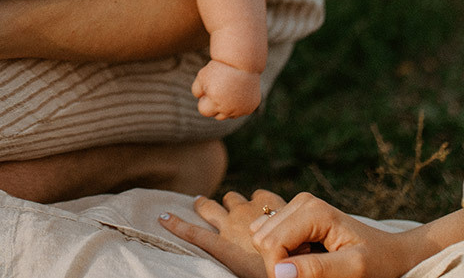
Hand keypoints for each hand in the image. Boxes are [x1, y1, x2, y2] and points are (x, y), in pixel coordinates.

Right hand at [159, 189, 281, 277]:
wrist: (302, 259)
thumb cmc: (275, 273)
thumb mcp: (246, 270)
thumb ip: (236, 255)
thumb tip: (234, 250)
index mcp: (224, 246)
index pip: (193, 233)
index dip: (175, 224)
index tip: (161, 216)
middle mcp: (230, 224)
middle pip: (207, 207)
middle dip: (203, 205)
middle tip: (200, 202)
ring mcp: (248, 210)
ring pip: (231, 197)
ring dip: (232, 202)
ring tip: (236, 206)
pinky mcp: (268, 201)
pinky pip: (257, 193)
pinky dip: (259, 200)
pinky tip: (266, 206)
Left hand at [191, 60, 261, 119]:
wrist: (244, 62)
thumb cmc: (220, 68)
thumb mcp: (202, 76)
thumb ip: (196, 90)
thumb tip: (200, 100)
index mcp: (215, 100)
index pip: (204, 111)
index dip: (204, 99)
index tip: (209, 88)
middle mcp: (228, 108)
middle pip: (217, 115)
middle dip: (215, 105)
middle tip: (219, 89)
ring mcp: (240, 110)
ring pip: (229, 115)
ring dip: (227, 106)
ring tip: (228, 90)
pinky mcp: (250, 108)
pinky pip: (240, 111)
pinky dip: (238, 104)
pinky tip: (238, 91)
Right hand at [250, 193, 423, 277]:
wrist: (390, 252)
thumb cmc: (378, 262)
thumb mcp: (353, 270)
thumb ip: (317, 269)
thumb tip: (280, 272)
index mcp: (314, 211)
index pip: (271, 244)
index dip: (279, 271)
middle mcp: (301, 202)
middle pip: (263, 239)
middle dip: (280, 263)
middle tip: (313, 271)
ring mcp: (297, 206)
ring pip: (262, 237)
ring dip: (282, 257)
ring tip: (311, 261)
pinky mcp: (294, 214)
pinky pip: (269, 235)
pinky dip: (283, 251)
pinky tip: (306, 254)